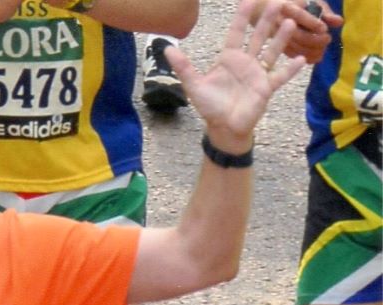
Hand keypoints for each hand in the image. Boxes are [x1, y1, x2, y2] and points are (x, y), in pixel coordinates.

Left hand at [165, 0, 305, 146]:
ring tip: (290, 22)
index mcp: (228, 58)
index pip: (236, 33)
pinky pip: (280, 76)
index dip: (242, 16)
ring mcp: (257, 74)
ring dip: (281, 38)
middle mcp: (245, 62)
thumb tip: (167, 48)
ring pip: (271, 51)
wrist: (223, 128)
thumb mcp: (194, 85)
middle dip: (267, 20)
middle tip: (278, 2)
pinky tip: (301, 58)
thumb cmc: (210, 106)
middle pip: (258, 37)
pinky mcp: (266, 88)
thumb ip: (184, 67)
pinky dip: (290, 69)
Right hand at [280, 0, 342, 62]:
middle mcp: (279, 22)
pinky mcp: (279, 46)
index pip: (299, 15)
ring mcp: (277, 36)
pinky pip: (292, 54)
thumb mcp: (314, 3)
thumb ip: (326, 12)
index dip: (312, 24)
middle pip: (297, 35)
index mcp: (288, 7)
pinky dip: (306, 57)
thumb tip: (339, 22)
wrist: (278, 12)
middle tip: (328, 39)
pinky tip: (317, 56)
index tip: (325, 29)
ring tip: (324, 48)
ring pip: (295, 47)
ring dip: (312, 51)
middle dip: (315, 40)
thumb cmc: (299, 4)